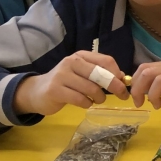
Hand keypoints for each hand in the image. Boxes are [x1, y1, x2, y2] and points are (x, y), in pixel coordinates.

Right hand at [12, 51, 128, 115]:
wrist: (37, 91)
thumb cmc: (66, 83)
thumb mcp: (83, 74)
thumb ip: (101, 73)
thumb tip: (122, 77)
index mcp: (80, 56)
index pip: (106, 61)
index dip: (118, 73)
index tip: (123, 84)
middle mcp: (71, 62)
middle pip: (100, 74)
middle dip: (115, 87)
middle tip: (122, 96)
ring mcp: (62, 76)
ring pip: (91, 89)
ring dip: (99, 98)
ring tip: (96, 100)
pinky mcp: (55, 90)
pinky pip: (80, 99)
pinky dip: (87, 104)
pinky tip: (85, 104)